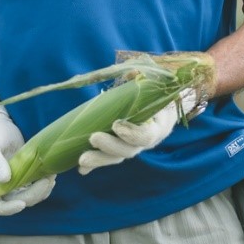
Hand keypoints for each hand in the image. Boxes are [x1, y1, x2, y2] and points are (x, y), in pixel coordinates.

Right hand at [0, 100, 54, 215]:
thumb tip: (5, 179)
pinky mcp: (22, 178)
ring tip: (51, 176)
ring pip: (27, 198)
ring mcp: (11, 184)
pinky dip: (43, 185)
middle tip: (47, 181)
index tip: (22, 204)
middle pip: (15, 202)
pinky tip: (49, 176)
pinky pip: (33, 188)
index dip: (8, 209)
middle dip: (33, 195)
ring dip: (41, 191)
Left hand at [78, 88, 197, 174]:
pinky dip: (95, 165)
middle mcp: (146, 141)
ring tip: (82, 160)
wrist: (161, 107)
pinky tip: (81, 170)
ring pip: (117, 157)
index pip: (147, 136)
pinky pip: (108, 159)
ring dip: (99, 159)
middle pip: (129, 150)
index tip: (116, 125)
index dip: (133, 133)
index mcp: (158, 127)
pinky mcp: (120, 150)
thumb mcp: (155, 86)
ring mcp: (132, 147)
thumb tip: (133, 73)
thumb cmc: (155, 94)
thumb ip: (144, 80)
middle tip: (93, 138)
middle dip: (110, 147)